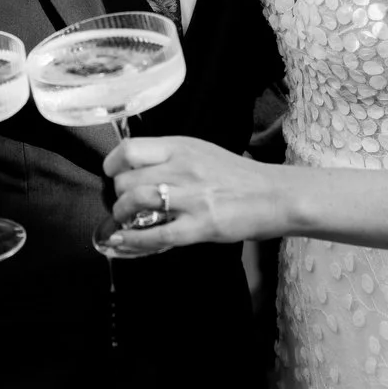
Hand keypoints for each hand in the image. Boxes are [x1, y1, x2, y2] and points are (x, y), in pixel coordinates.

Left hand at [99, 134, 288, 253]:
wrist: (275, 195)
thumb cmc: (238, 176)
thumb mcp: (202, 153)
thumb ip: (171, 158)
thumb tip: (137, 169)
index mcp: (182, 147)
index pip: (130, 149)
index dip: (113, 164)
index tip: (112, 174)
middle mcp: (183, 168)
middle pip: (127, 179)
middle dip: (117, 194)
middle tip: (121, 203)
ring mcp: (191, 198)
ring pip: (135, 202)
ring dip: (121, 214)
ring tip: (125, 220)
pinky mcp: (200, 226)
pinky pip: (156, 234)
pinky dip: (133, 240)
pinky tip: (123, 241)